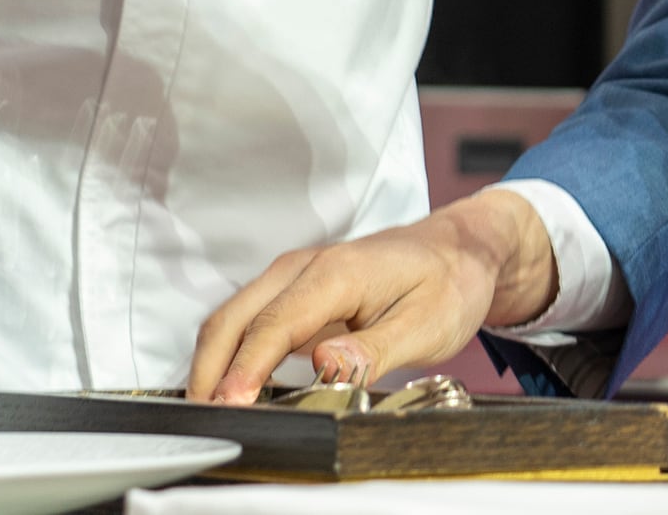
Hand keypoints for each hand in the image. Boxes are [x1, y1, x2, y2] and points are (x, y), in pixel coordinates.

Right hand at [186, 191, 553, 404]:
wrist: (459, 249)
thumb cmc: (448, 281)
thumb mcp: (428, 323)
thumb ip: (374, 349)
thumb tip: (326, 365)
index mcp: (337, 273)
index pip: (274, 324)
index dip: (246, 369)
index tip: (229, 404)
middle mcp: (305, 268)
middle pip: (235, 317)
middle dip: (210, 368)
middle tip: (208, 416)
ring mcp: (296, 277)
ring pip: (235, 317)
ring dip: (215, 361)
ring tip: (211, 408)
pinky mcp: (296, 291)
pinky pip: (250, 320)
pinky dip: (231, 351)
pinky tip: (234, 386)